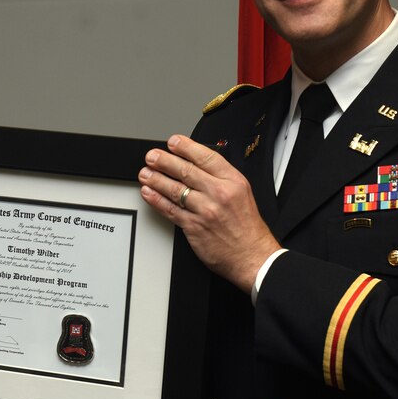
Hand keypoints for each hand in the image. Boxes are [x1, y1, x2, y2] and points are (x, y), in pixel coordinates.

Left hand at [139, 134, 280, 292]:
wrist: (252, 256)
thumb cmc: (247, 227)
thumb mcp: (243, 193)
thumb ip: (222, 178)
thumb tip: (197, 165)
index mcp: (233, 182)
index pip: (206, 157)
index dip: (186, 147)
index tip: (173, 142)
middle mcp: (219, 194)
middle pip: (186, 171)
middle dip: (164, 161)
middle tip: (152, 156)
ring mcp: (205, 211)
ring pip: (175, 190)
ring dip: (156, 179)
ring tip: (145, 173)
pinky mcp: (194, 227)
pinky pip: (171, 210)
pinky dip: (156, 200)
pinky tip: (148, 193)